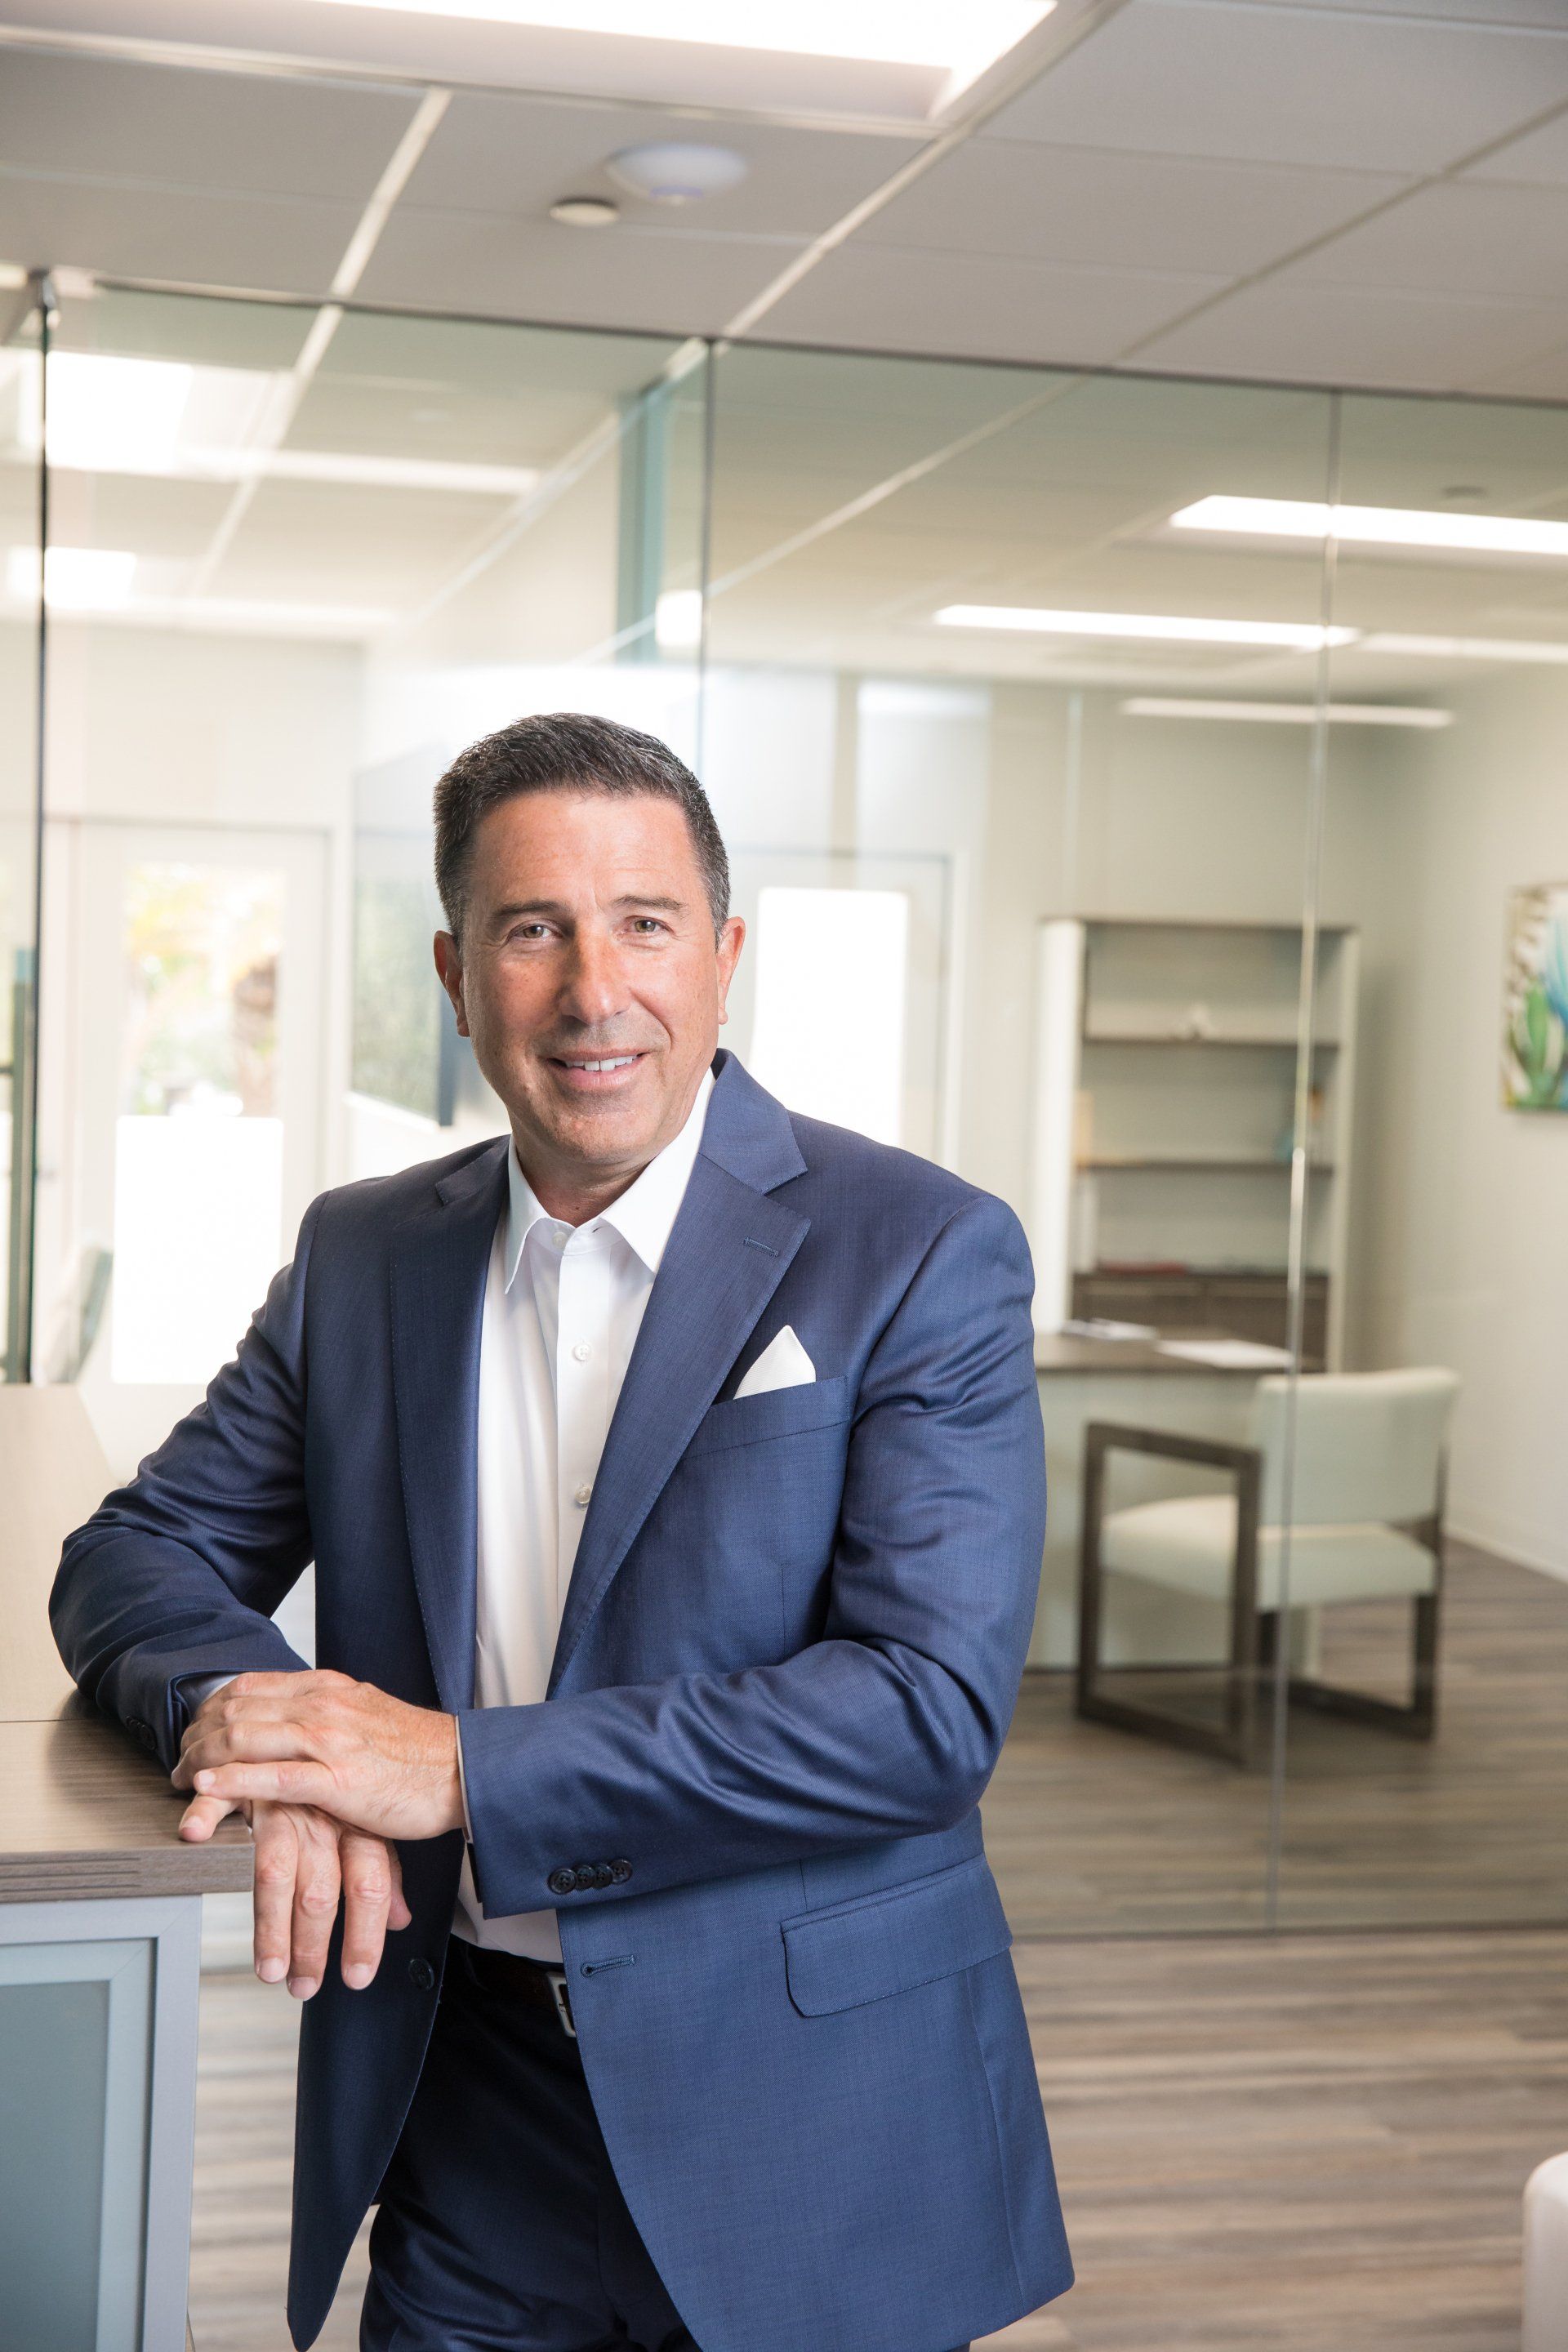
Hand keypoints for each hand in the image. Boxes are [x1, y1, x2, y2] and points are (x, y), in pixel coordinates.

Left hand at [173, 1669, 464, 1843]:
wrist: (463, 1769)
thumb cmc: (418, 1752)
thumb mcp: (365, 1715)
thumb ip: (328, 1713)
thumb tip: (296, 1719)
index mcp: (328, 1688)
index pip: (249, 1686)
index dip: (210, 1708)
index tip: (194, 1732)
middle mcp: (322, 1705)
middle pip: (237, 1709)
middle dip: (197, 1736)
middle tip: (178, 1762)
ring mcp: (329, 1740)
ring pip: (245, 1739)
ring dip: (202, 1760)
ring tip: (181, 1779)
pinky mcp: (337, 1780)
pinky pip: (272, 1777)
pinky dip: (231, 1783)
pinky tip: (206, 1789)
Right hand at [180, 1790, 410, 1997]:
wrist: (315, 1720)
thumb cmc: (341, 1781)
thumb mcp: (368, 1823)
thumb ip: (383, 1872)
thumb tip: (399, 1920)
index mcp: (355, 1826)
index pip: (369, 1884)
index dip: (364, 1934)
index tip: (356, 1977)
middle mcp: (321, 1818)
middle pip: (320, 1889)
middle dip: (312, 1945)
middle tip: (302, 1987)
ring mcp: (283, 1802)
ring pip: (275, 1869)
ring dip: (272, 1924)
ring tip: (269, 1968)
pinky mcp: (246, 1783)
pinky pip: (223, 1801)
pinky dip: (207, 1817)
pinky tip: (196, 1839)